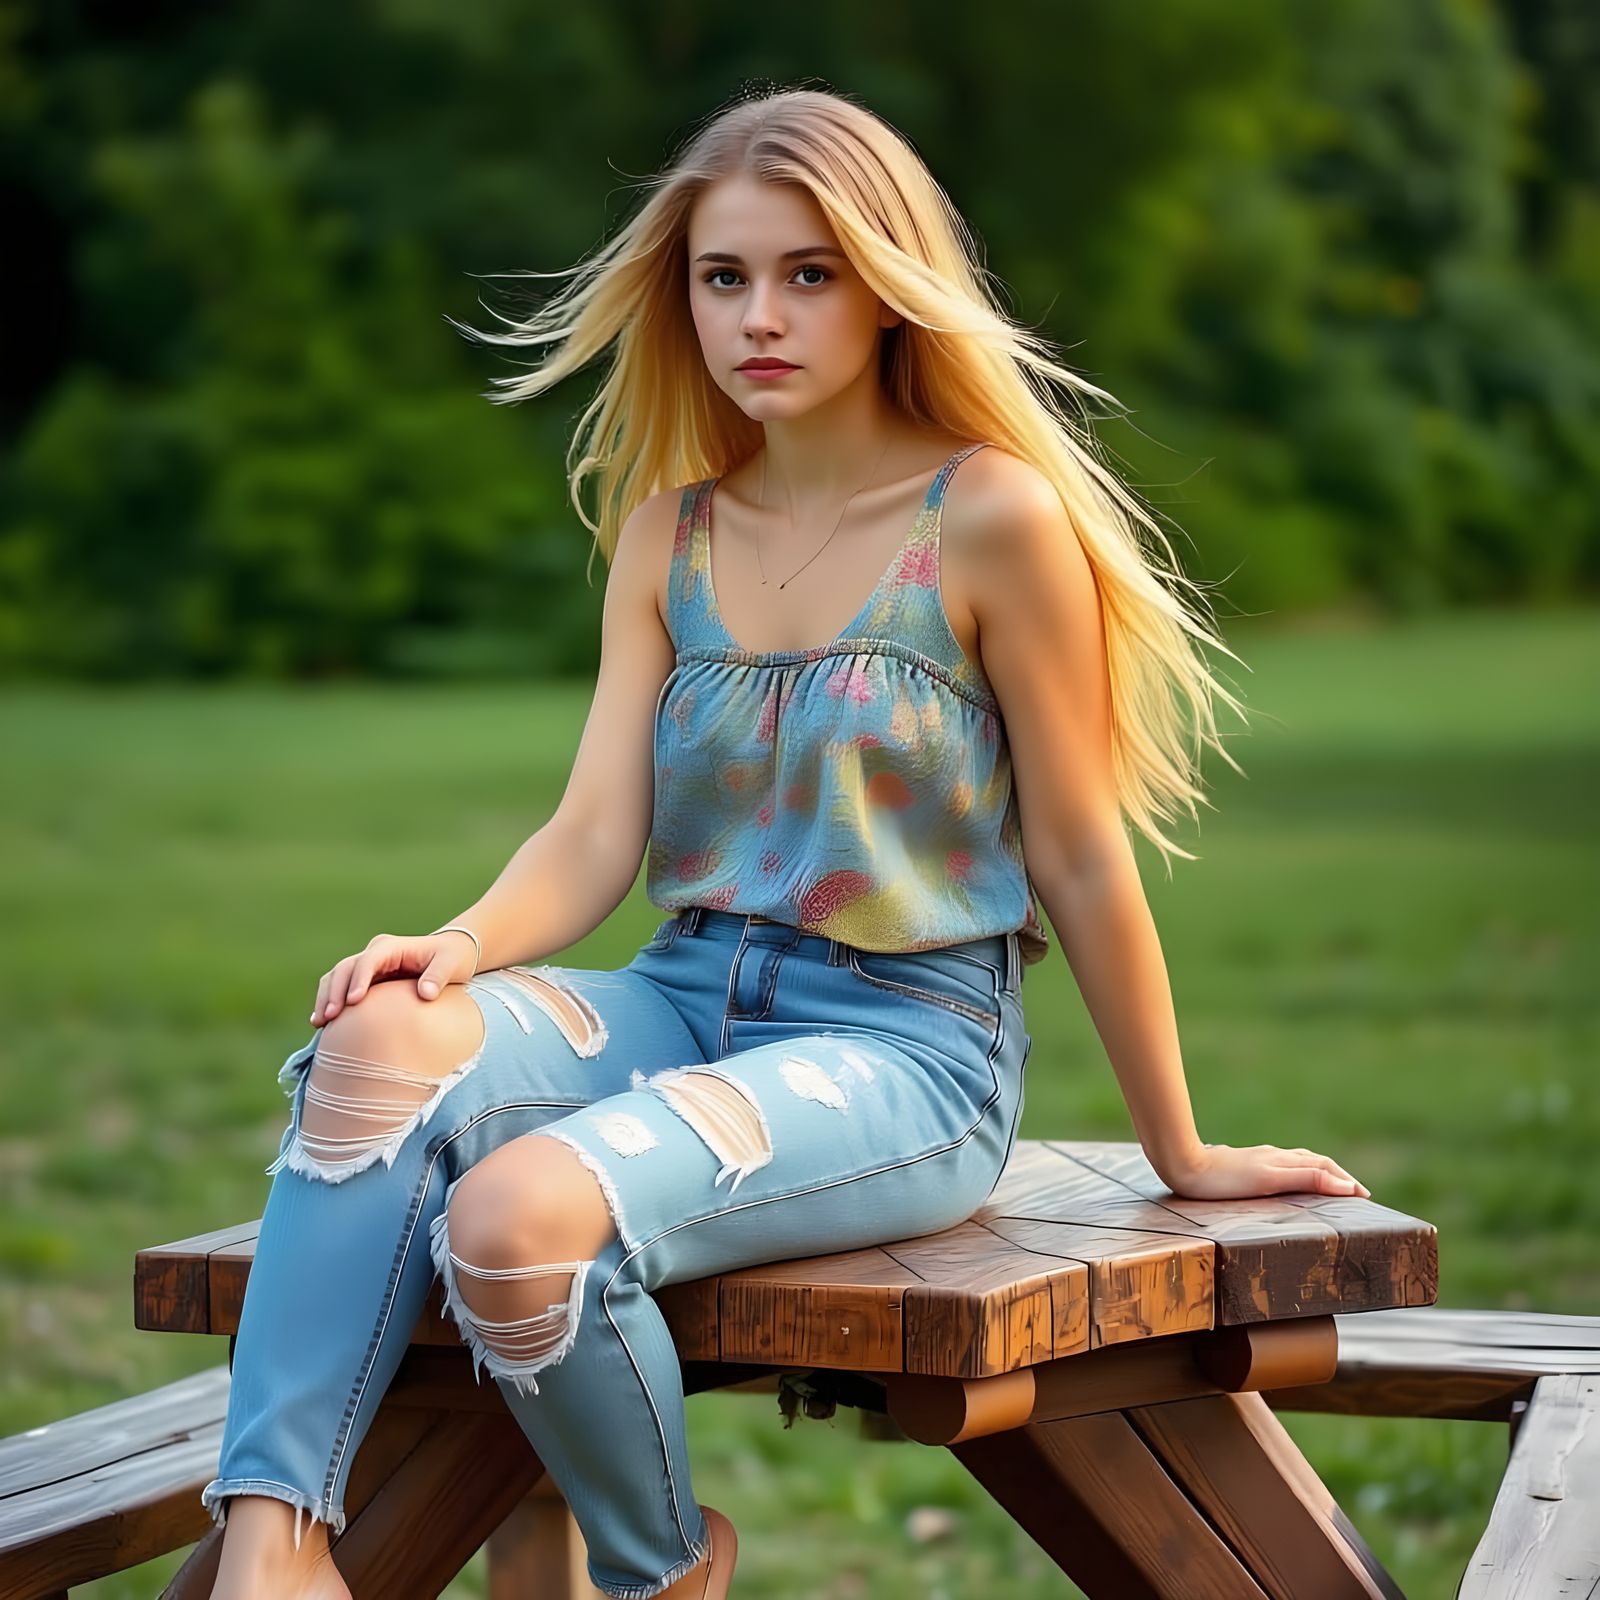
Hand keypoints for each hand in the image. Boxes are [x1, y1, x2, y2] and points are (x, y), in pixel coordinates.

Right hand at [311, 930, 479, 1025]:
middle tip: (330, 1016)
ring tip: (319, 1022)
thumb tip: (426, 994)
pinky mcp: (365, 979)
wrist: (451, 954)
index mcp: (392, 947)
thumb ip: (439, 976)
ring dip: (326, 997)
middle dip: (335, 991)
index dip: (359, 979)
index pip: (369, 960)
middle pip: (346, 968)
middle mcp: (375, 953)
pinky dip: (328, 1000)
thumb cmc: (452, 958)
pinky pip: (340, 987)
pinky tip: (321, 1023)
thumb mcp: (452, 963)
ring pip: (337, 977)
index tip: (355, 1002)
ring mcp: (367, 965)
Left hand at [1161, 1142, 1371, 1200]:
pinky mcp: (1244, 1166)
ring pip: (1296, 1163)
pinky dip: (1295, 1174)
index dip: (1345, 1180)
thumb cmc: (1224, 1178)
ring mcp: (1258, 1160)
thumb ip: (1305, 1180)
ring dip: (1317, 1173)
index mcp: (1283, 1160)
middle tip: (1354, 1193)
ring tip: (1328, 1186)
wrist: (1183, 1166)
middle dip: (1336, 1175)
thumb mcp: (1269, 1180)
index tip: (1364, 1195)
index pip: (1323, 1167)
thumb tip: (1345, 1186)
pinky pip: (1279, 1168)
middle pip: (1313, 1162)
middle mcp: (1273, 1157)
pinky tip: (1286, 1181)